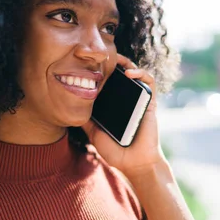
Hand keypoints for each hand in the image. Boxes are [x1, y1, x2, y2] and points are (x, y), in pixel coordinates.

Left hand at [81, 54, 166, 178]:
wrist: (135, 163)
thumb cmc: (116, 151)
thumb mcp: (94, 133)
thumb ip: (85, 120)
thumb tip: (68, 107)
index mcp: (115, 104)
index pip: (108, 81)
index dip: (101, 70)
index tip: (88, 64)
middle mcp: (127, 99)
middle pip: (120, 73)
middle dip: (113, 61)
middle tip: (101, 56)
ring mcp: (139, 99)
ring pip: (135, 73)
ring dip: (127, 62)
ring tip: (116, 59)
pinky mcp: (150, 102)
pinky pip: (149, 82)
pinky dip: (141, 73)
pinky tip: (129, 73)